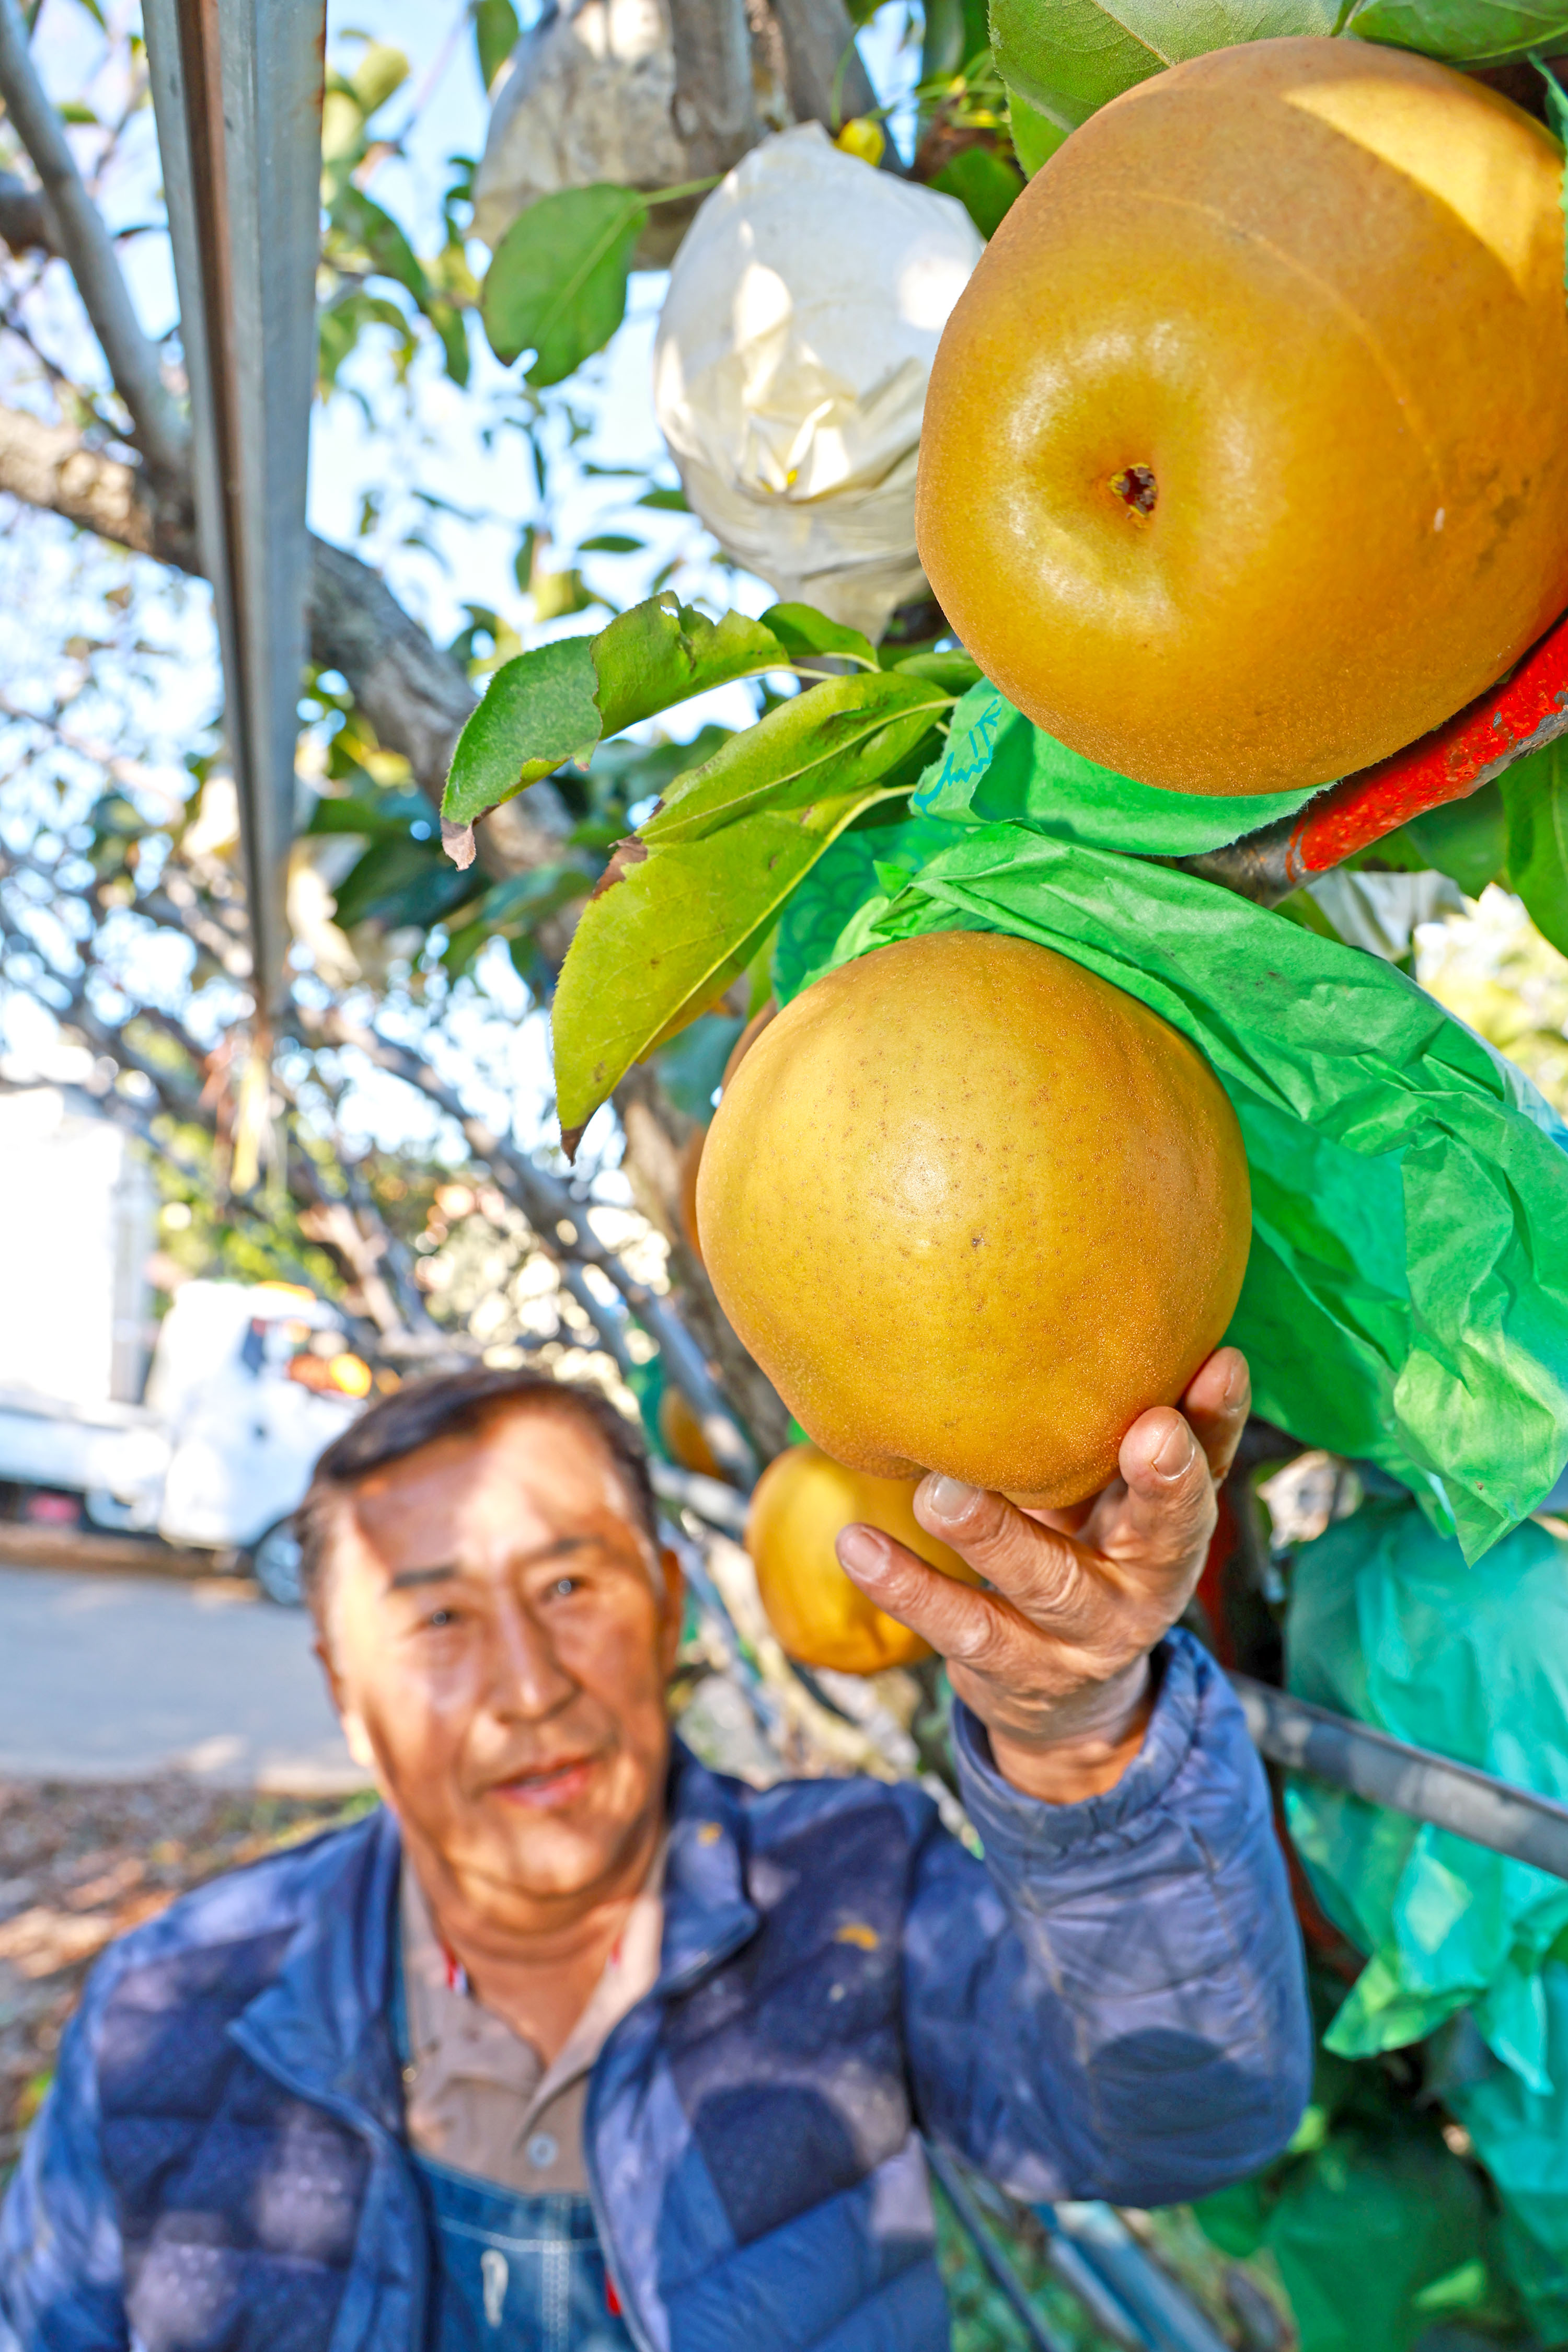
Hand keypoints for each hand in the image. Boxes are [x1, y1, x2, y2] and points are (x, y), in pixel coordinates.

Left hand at [834, 1348, 1249, 1802]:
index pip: (1211, 1467)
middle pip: (1166, 1533)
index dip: (1219, 1419)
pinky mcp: (1013, 1668)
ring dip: (996, 1535)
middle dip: (1163, 1481)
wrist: (1059, 1700)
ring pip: (1047, 1583)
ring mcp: (1081, 1636)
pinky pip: (960, 1626)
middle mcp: (1144, 1584)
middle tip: (1150, 1428)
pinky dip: (908, 1586)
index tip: (1221, 1360)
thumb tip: (1085, 1298)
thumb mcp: (1107, 1502)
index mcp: (1171, 1528)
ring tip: (939, 1494)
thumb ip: (1103, 1428)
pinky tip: (857, 1544)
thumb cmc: (1080, 1554)